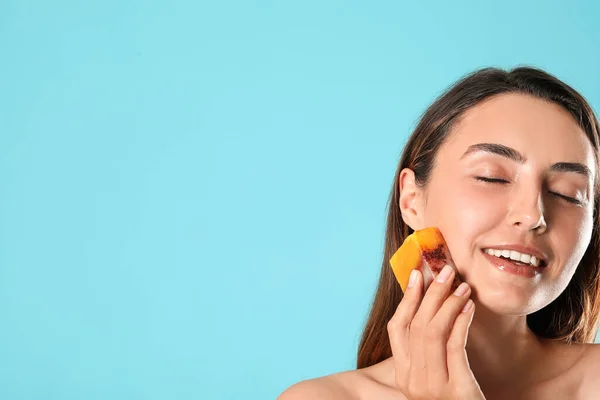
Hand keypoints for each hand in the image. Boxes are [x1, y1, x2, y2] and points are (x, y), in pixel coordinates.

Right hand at [387, 265, 485, 399]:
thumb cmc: (456, 399)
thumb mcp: (435, 376)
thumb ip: (428, 351)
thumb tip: (429, 306)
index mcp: (403, 375)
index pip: (397, 329)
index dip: (406, 299)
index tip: (416, 274)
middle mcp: (412, 381)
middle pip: (416, 325)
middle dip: (430, 293)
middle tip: (444, 271)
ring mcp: (432, 387)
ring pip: (433, 332)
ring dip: (448, 303)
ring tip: (462, 286)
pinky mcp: (456, 389)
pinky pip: (454, 345)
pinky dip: (460, 320)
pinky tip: (468, 306)